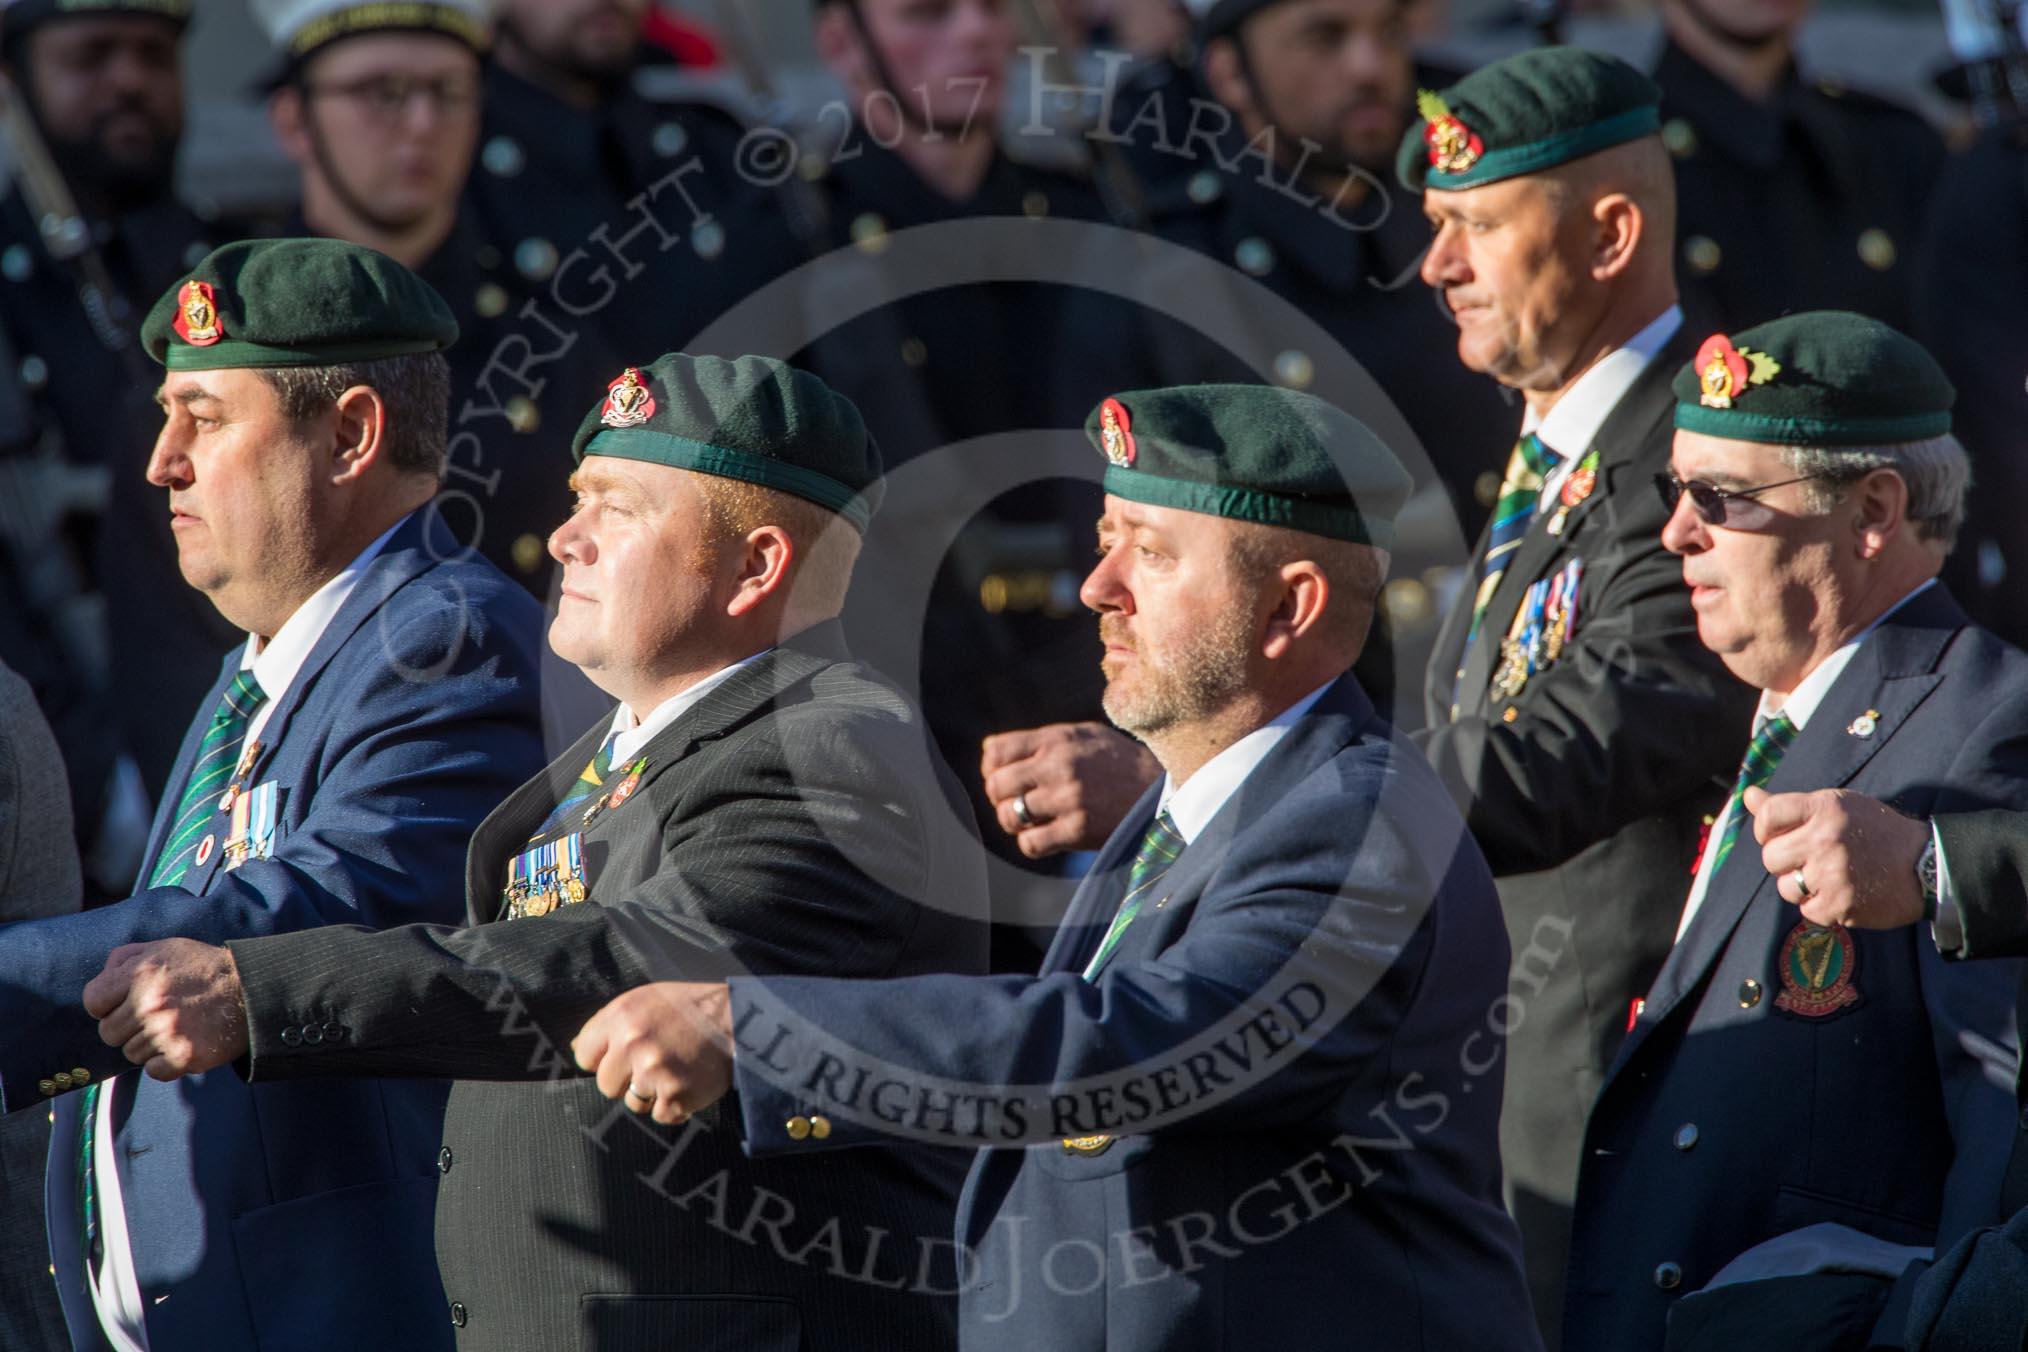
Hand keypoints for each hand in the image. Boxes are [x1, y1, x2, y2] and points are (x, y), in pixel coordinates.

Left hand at [82, 939, 248, 1080]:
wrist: (252, 989)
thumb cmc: (203, 967)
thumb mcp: (165, 947)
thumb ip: (126, 957)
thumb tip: (103, 976)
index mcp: (141, 973)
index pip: (93, 1001)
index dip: (106, 1005)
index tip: (123, 1005)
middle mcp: (150, 1003)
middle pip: (109, 1033)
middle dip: (128, 1027)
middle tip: (155, 1017)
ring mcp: (166, 1032)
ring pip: (131, 1054)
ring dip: (148, 1045)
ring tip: (174, 1028)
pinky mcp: (184, 1056)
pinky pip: (153, 1071)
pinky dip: (165, 1063)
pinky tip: (182, 1044)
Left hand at [572, 982, 733, 1126]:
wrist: (740, 1021)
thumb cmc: (691, 1009)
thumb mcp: (647, 999)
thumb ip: (611, 1023)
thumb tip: (576, 1050)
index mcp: (622, 1015)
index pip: (585, 1055)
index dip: (604, 1059)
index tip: (623, 1056)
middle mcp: (633, 1042)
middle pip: (606, 1085)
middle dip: (627, 1080)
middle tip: (656, 1063)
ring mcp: (654, 1071)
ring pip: (632, 1103)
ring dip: (652, 1094)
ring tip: (677, 1070)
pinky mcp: (676, 1096)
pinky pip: (660, 1116)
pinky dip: (675, 1106)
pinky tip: (690, 1083)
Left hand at [980, 722, 1158, 858]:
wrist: (1162, 791)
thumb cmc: (1120, 762)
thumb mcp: (1086, 736)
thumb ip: (1043, 740)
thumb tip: (992, 751)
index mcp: (1058, 740)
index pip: (995, 751)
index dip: (991, 767)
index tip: (1004, 777)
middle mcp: (1059, 766)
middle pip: (996, 784)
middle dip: (999, 797)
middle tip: (1016, 802)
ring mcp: (1067, 799)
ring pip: (1009, 815)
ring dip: (1014, 822)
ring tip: (1032, 820)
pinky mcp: (1077, 830)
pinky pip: (1029, 843)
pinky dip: (1031, 843)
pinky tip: (1046, 836)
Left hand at [1744, 786, 1929, 928]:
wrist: (1926, 865)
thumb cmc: (1875, 832)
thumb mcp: (1837, 806)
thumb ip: (1789, 805)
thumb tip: (1748, 797)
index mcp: (1824, 808)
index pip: (1767, 815)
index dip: (1765, 829)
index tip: (1778, 835)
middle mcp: (1826, 838)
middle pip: (1770, 857)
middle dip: (1784, 862)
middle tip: (1809, 860)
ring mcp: (1833, 873)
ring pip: (1784, 887)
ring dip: (1800, 887)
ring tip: (1828, 878)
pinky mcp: (1841, 905)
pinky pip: (1806, 911)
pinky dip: (1819, 907)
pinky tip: (1840, 894)